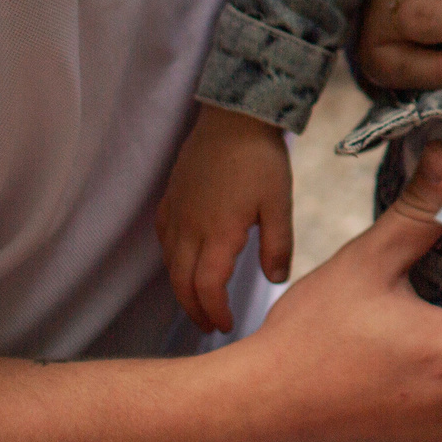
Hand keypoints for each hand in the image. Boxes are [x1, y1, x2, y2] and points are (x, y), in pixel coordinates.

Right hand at [157, 103, 295, 333]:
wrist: (233, 116)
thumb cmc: (260, 159)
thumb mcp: (278, 204)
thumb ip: (278, 245)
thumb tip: (277, 280)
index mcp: (217, 233)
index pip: (207, 287)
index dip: (215, 312)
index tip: (227, 325)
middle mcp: (189, 227)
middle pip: (182, 283)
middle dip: (194, 310)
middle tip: (210, 326)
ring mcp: (175, 212)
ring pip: (169, 263)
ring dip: (182, 288)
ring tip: (199, 302)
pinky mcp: (171, 198)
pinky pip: (163, 239)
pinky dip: (172, 260)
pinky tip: (184, 262)